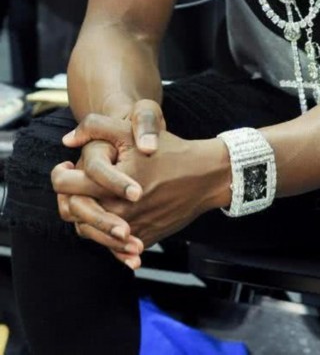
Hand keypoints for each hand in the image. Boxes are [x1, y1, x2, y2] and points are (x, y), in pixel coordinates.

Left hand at [53, 112, 229, 268]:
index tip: (68, 168)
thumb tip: (67, 140)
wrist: (205, 176)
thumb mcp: (130, 130)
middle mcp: (117, 212)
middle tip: (77, 185)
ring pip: (89, 231)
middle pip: (72, 213)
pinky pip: (113, 244)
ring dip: (86, 216)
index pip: (64, 187)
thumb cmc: (168, 151)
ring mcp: (130, 230)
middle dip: (70, 198)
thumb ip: (95, 127)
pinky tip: (113, 215)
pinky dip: (108, 233)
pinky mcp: (143, 240)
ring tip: (92, 198)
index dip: (61, 175)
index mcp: (108, 185)